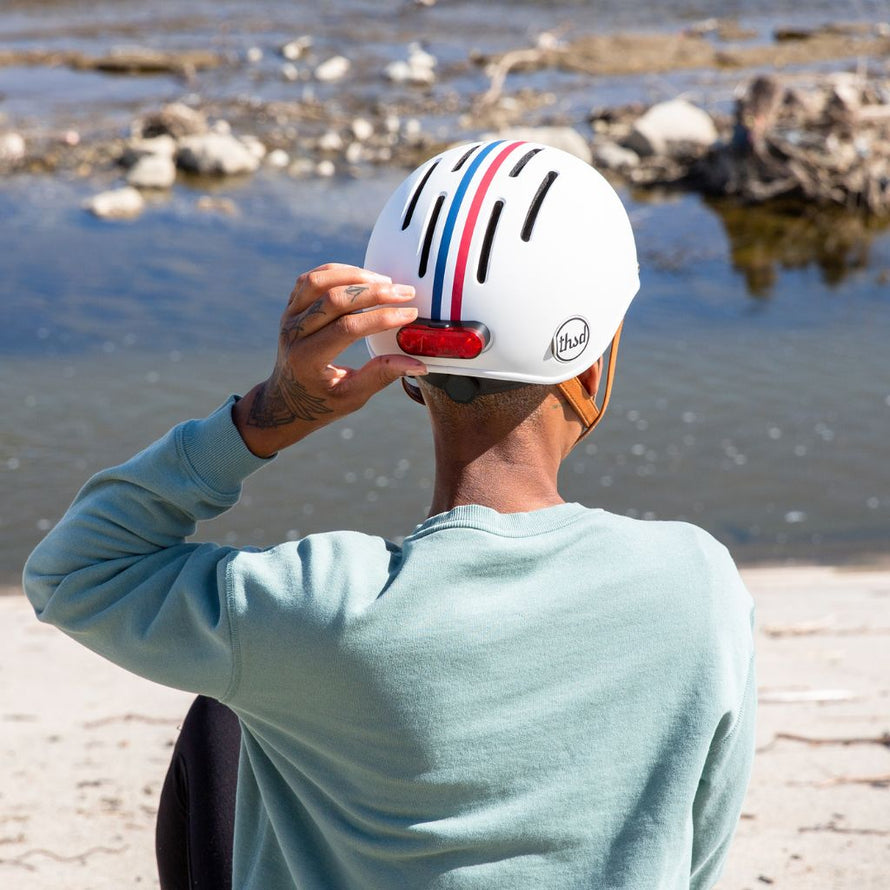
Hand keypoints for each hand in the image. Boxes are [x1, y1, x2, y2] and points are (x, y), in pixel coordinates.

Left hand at [233, 263, 426, 456]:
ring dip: (355, 276)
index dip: (381, 318)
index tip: (410, 313)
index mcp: (308, 360)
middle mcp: (293, 334)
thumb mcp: (353, 396)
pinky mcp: (291, 307)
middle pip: (333, 299)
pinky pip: (312, 278)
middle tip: (405, 292)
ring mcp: (289, 317)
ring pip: (319, 281)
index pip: (347, 329)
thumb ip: (381, 376)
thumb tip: (418, 363)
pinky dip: (338, 272)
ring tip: (385, 281)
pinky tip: (363, 277)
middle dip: (374, 292)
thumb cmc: (322, 402)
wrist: (285, 400)